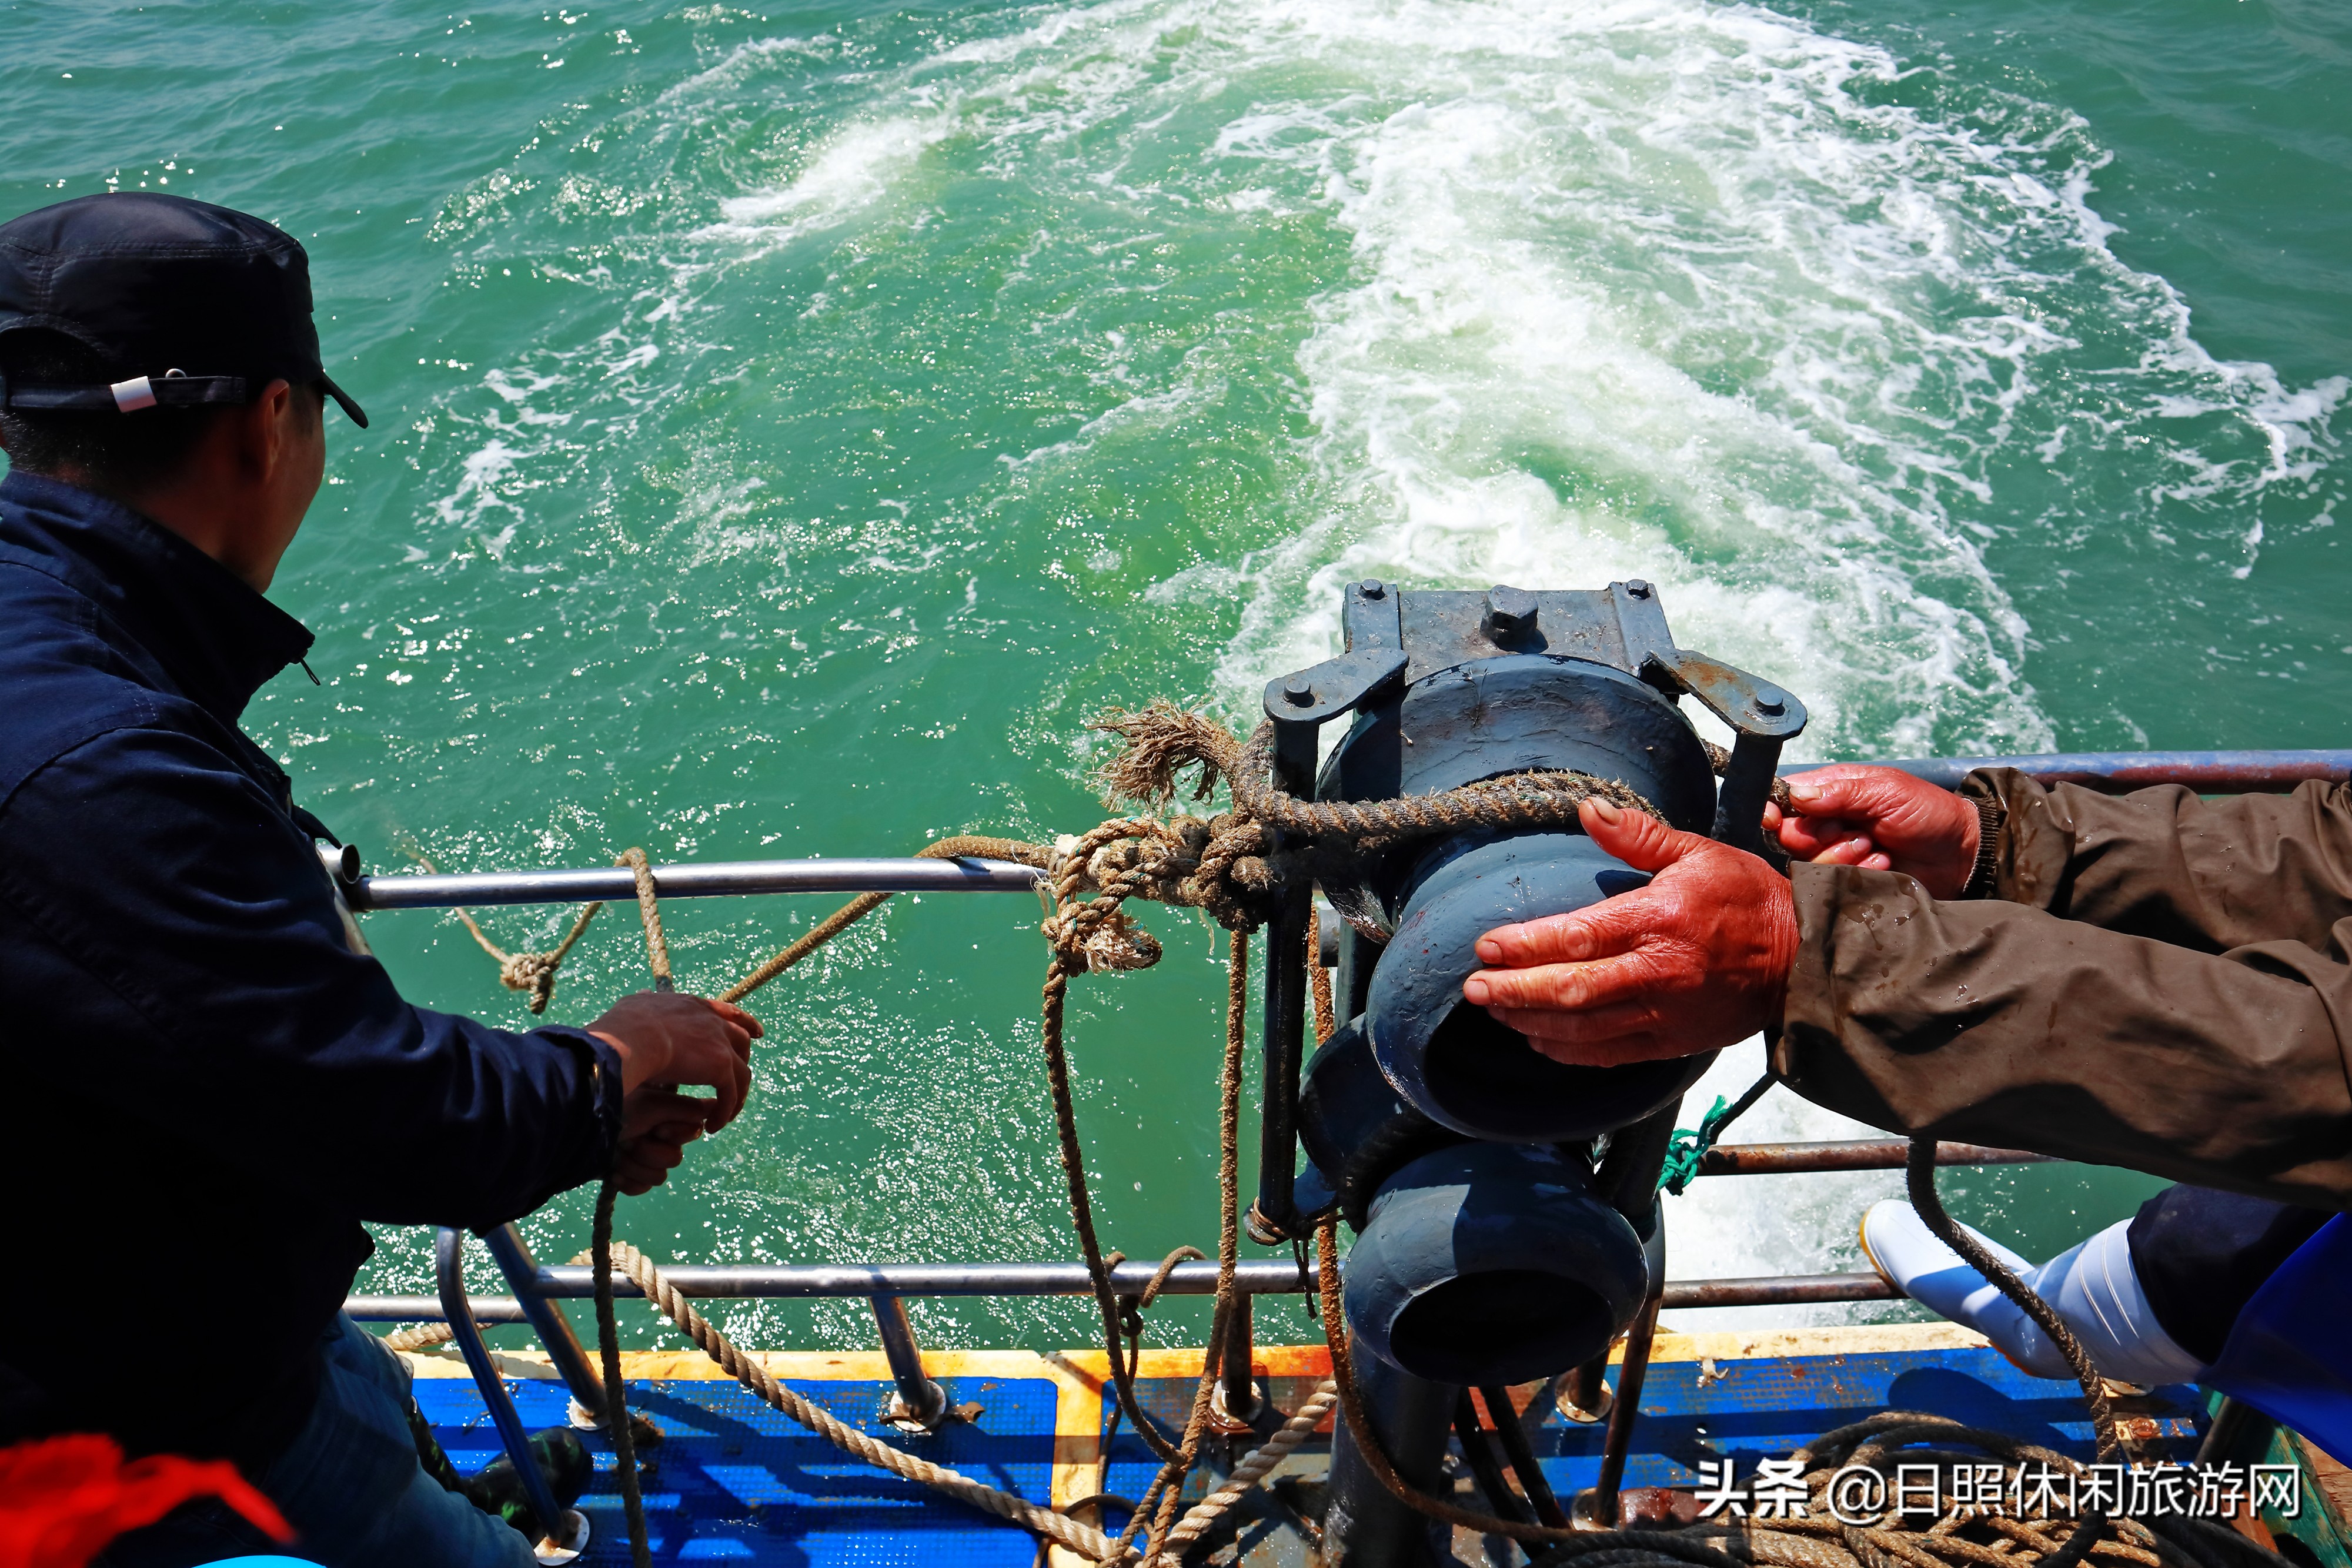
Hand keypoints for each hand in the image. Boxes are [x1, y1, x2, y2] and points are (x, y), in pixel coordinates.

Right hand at [588, 990, 759, 1139]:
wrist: (631, 1038)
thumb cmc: (623, 1027)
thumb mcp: (636, 1007)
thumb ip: (644, 1004)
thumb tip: (643, 997)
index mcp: (692, 1006)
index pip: (726, 1012)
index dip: (744, 1022)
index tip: (757, 1032)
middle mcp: (711, 1022)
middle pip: (741, 1040)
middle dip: (744, 1059)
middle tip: (739, 1079)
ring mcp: (719, 1043)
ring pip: (741, 1073)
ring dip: (736, 1095)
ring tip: (724, 1114)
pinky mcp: (720, 1067)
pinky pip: (730, 1094)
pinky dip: (725, 1111)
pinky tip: (714, 1126)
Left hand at [612, 1090, 711, 1194]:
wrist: (577, 1129)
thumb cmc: (617, 1111)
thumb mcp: (654, 1105)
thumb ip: (687, 1109)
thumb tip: (716, 1103)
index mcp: (665, 1119)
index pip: (690, 1134)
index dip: (675, 1134)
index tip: (658, 1128)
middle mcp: (656, 1138)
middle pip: (674, 1159)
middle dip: (649, 1151)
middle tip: (631, 1139)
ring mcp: (641, 1159)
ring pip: (659, 1177)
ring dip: (635, 1165)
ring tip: (618, 1153)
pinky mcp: (627, 1177)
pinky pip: (642, 1189)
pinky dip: (626, 1181)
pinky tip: (614, 1172)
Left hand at [1460, 799, 1796, 1066]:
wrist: (1803, 958)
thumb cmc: (1749, 899)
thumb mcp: (1699, 853)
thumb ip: (1638, 837)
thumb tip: (1588, 810)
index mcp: (1658, 920)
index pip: (1577, 936)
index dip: (1525, 944)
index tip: (1486, 945)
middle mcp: (1656, 971)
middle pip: (1570, 989)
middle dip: (1514, 989)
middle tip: (1473, 987)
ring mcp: (1663, 1012)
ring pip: (1583, 1027)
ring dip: (1531, 1021)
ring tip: (1494, 1010)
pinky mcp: (1671, 1041)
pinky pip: (1609, 1053)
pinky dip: (1568, 1050)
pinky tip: (1538, 1038)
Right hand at [1767, 764, 1978, 897]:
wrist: (1962, 854)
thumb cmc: (1927, 812)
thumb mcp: (1887, 792)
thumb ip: (1841, 792)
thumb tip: (1796, 795)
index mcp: (1831, 791)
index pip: (1784, 798)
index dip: (1773, 809)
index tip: (1774, 819)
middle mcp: (1827, 823)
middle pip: (1789, 835)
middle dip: (1818, 836)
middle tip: (1854, 830)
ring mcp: (1837, 854)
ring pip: (1808, 862)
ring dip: (1843, 855)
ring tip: (1876, 847)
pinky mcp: (1848, 881)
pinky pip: (1832, 883)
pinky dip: (1858, 872)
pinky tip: (1884, 865)